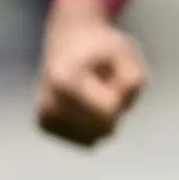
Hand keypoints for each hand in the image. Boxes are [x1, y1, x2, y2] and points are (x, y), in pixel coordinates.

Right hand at [36, 7, 148, 145]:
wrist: (67, 38)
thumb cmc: (100, 47)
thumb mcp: (128, 53)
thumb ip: (134, 82)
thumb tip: (115, 114)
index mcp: (64, 81)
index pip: (110, 110)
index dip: (121, 94)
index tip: (109, 74)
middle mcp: (47, 103)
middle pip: (105, 128)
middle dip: (114, 109)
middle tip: (103, 82)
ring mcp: (44, 118)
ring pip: (96, 137)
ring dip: (105, 119)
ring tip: (92, 91)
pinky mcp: (45, 126)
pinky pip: (87, 140)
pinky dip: (93, 126)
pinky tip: (84, 103)